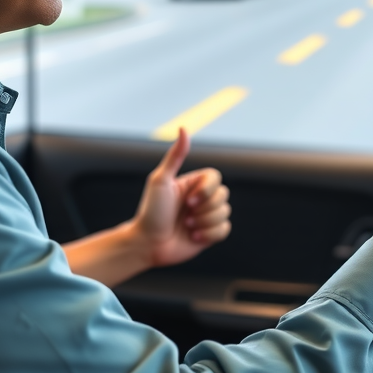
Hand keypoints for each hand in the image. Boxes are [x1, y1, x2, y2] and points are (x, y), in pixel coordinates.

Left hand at [132, 128, 231, 267]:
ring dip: (204, 223)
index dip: (207, 190)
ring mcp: (206, 216)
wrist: (147, 244)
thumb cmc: (151, 211)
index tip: (189, 201)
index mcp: (192, 184)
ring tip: (187, 228)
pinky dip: (209, 235)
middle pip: (224, 195)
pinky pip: (225, 229)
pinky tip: (193, 238)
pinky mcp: (209, 234)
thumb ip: (175, 156)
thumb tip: (183, 128)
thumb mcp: (160, 180)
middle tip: (185, 217)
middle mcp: (201, 198)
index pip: (216, 177)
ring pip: (225, 213)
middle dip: (205, 209)